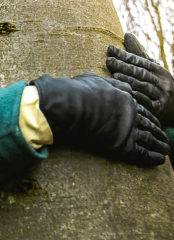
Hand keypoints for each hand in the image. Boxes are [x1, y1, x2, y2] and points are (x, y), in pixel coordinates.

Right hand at [29, 73, 169, 165]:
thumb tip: (121, 83)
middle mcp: (130, 114)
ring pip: (149, 138)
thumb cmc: (80, 91)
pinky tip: (160, 159)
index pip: (140, 109)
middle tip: (164, 136)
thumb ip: (111, 83)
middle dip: (157, 130)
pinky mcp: (123, 144)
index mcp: (125, 98)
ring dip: (159, 144)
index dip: (149, 116)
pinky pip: (141, 153)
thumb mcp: (96, 80)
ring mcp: (128, 129)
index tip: (154, 121)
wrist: (75, 105)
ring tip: (166, 149)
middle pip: (148, 123)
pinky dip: (152, 157)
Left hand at [106, 33, 173, 126]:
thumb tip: (126, 34)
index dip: (125, 55)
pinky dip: (139, 98)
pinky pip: (149, 102)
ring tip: (114, 76)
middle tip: (109, 61)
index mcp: (159, 70)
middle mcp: (161, 81)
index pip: (140, 60)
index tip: (111, 49)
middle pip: (141, 72)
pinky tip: (128, 94)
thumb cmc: (159, 84)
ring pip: (144, 86)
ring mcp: (161, 94)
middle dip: (124, 66)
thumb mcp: (152, 68)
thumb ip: (138, 54)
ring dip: (130, 81)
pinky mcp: (159, 108)